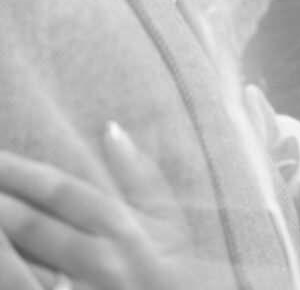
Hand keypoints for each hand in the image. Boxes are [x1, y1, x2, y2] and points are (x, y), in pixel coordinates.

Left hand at [0, 126, 200, 289]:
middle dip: (1, 203)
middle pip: (36, 227)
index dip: (22, 172)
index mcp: (123, 228)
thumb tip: (110, 129)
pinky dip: (12, 277)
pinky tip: (0, 263)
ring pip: (27, 269)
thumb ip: (141, 175)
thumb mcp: (170, 224)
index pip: (61, 191)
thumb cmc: (176, 275)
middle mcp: (102, 262)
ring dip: (3, 244)